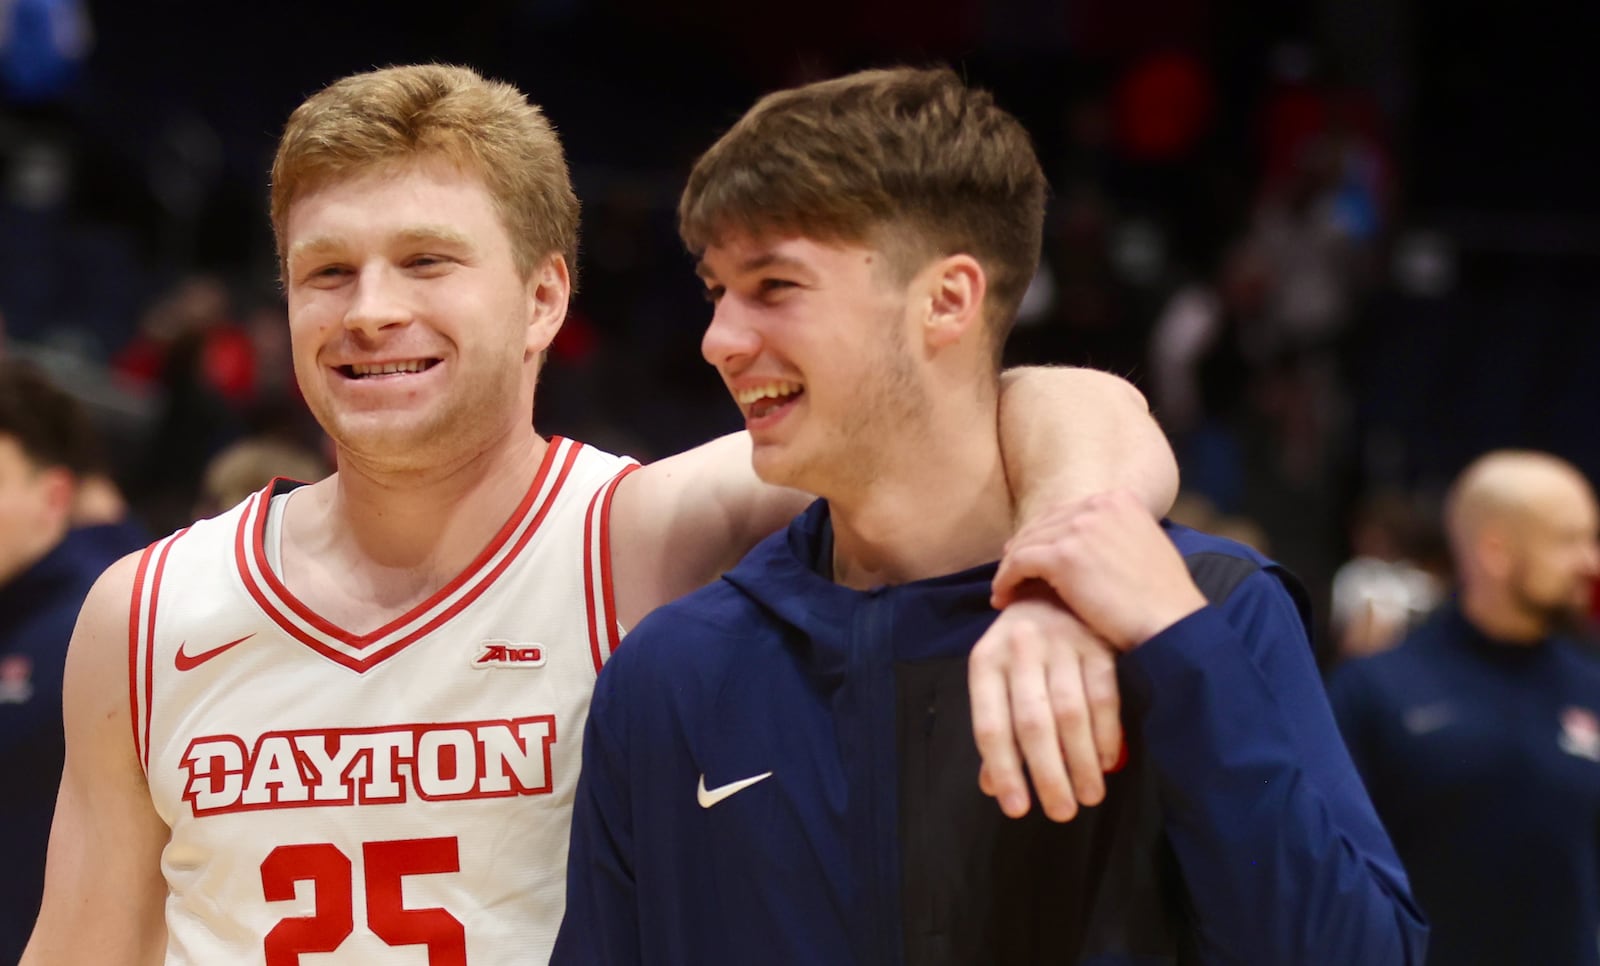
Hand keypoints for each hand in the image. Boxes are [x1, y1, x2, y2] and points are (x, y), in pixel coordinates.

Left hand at [969, 589, 1122, 821]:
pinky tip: (1108, 762)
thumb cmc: (1020, 648)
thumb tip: (994, 786)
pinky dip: (1107, 734)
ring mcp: (1060, 643)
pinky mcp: (1096, 642)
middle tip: (1062, 813)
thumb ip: (998, 730)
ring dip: (1081, 762)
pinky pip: (1104, 696)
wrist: (1052, 586)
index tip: (1017, 809)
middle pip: (1033, 724)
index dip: (1004, 770)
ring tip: (1089, 796)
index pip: (991, 726)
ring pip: (1071, 714)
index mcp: (985, 662)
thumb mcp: (998, 679)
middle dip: (1048, 775)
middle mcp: (1019, 649)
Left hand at [991, 490, 1206, 650]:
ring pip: (1027, 543)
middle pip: (1044, 524)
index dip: (1046, 534)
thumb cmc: (1162, 599)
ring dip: (1011, 568)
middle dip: (1024, 548)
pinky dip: (1006, 581)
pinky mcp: (1063, 556)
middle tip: (1010, 573)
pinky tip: (1003, 599)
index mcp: (1120, 499)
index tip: (1032, 554)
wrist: (1171, 624)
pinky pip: (1019, 563)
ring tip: (1004, 591)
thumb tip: (1083, 541)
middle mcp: (1099, 505)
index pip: (1067, 512)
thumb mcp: (1146, 546)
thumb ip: (1115, 534)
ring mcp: (1080, 528)